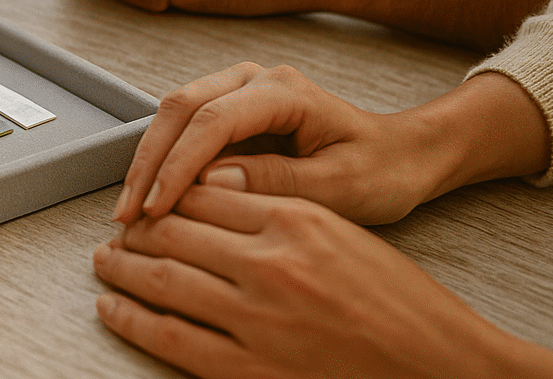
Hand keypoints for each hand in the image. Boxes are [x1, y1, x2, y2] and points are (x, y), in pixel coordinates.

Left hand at [92, 186, 552, 378]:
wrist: (447, 370)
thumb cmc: (403, 305)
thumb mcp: (343, 233)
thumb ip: (278, 209)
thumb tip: (210, 193)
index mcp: (297, 220)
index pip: (204, 191)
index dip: (165, 191)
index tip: (148, 194)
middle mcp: (271, 264)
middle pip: (174, 230)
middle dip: (136, 228)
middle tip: (115, 228)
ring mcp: (257, 319)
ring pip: (161, 279)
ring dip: (122, 268)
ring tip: (104, 261)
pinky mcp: (251, 370)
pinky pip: (169, 337)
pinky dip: (131, 319)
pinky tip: (113, 308)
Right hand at [116, 62, 436, 227]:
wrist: (400, 156)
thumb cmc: (380, 170)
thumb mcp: (342, 187)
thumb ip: (279, 182)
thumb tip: (212, 183)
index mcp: (283, 91)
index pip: (212, 121)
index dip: (177, 166)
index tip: (157, 209)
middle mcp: (252, 80)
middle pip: (179, 109)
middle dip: (148, 163)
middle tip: (127, 215)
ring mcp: (236, 91)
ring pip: (172, 117)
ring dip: (147, 163)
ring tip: (130, 212)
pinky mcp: (227, 112)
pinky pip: (182, 131)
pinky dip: (161, 164)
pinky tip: (150, 200)